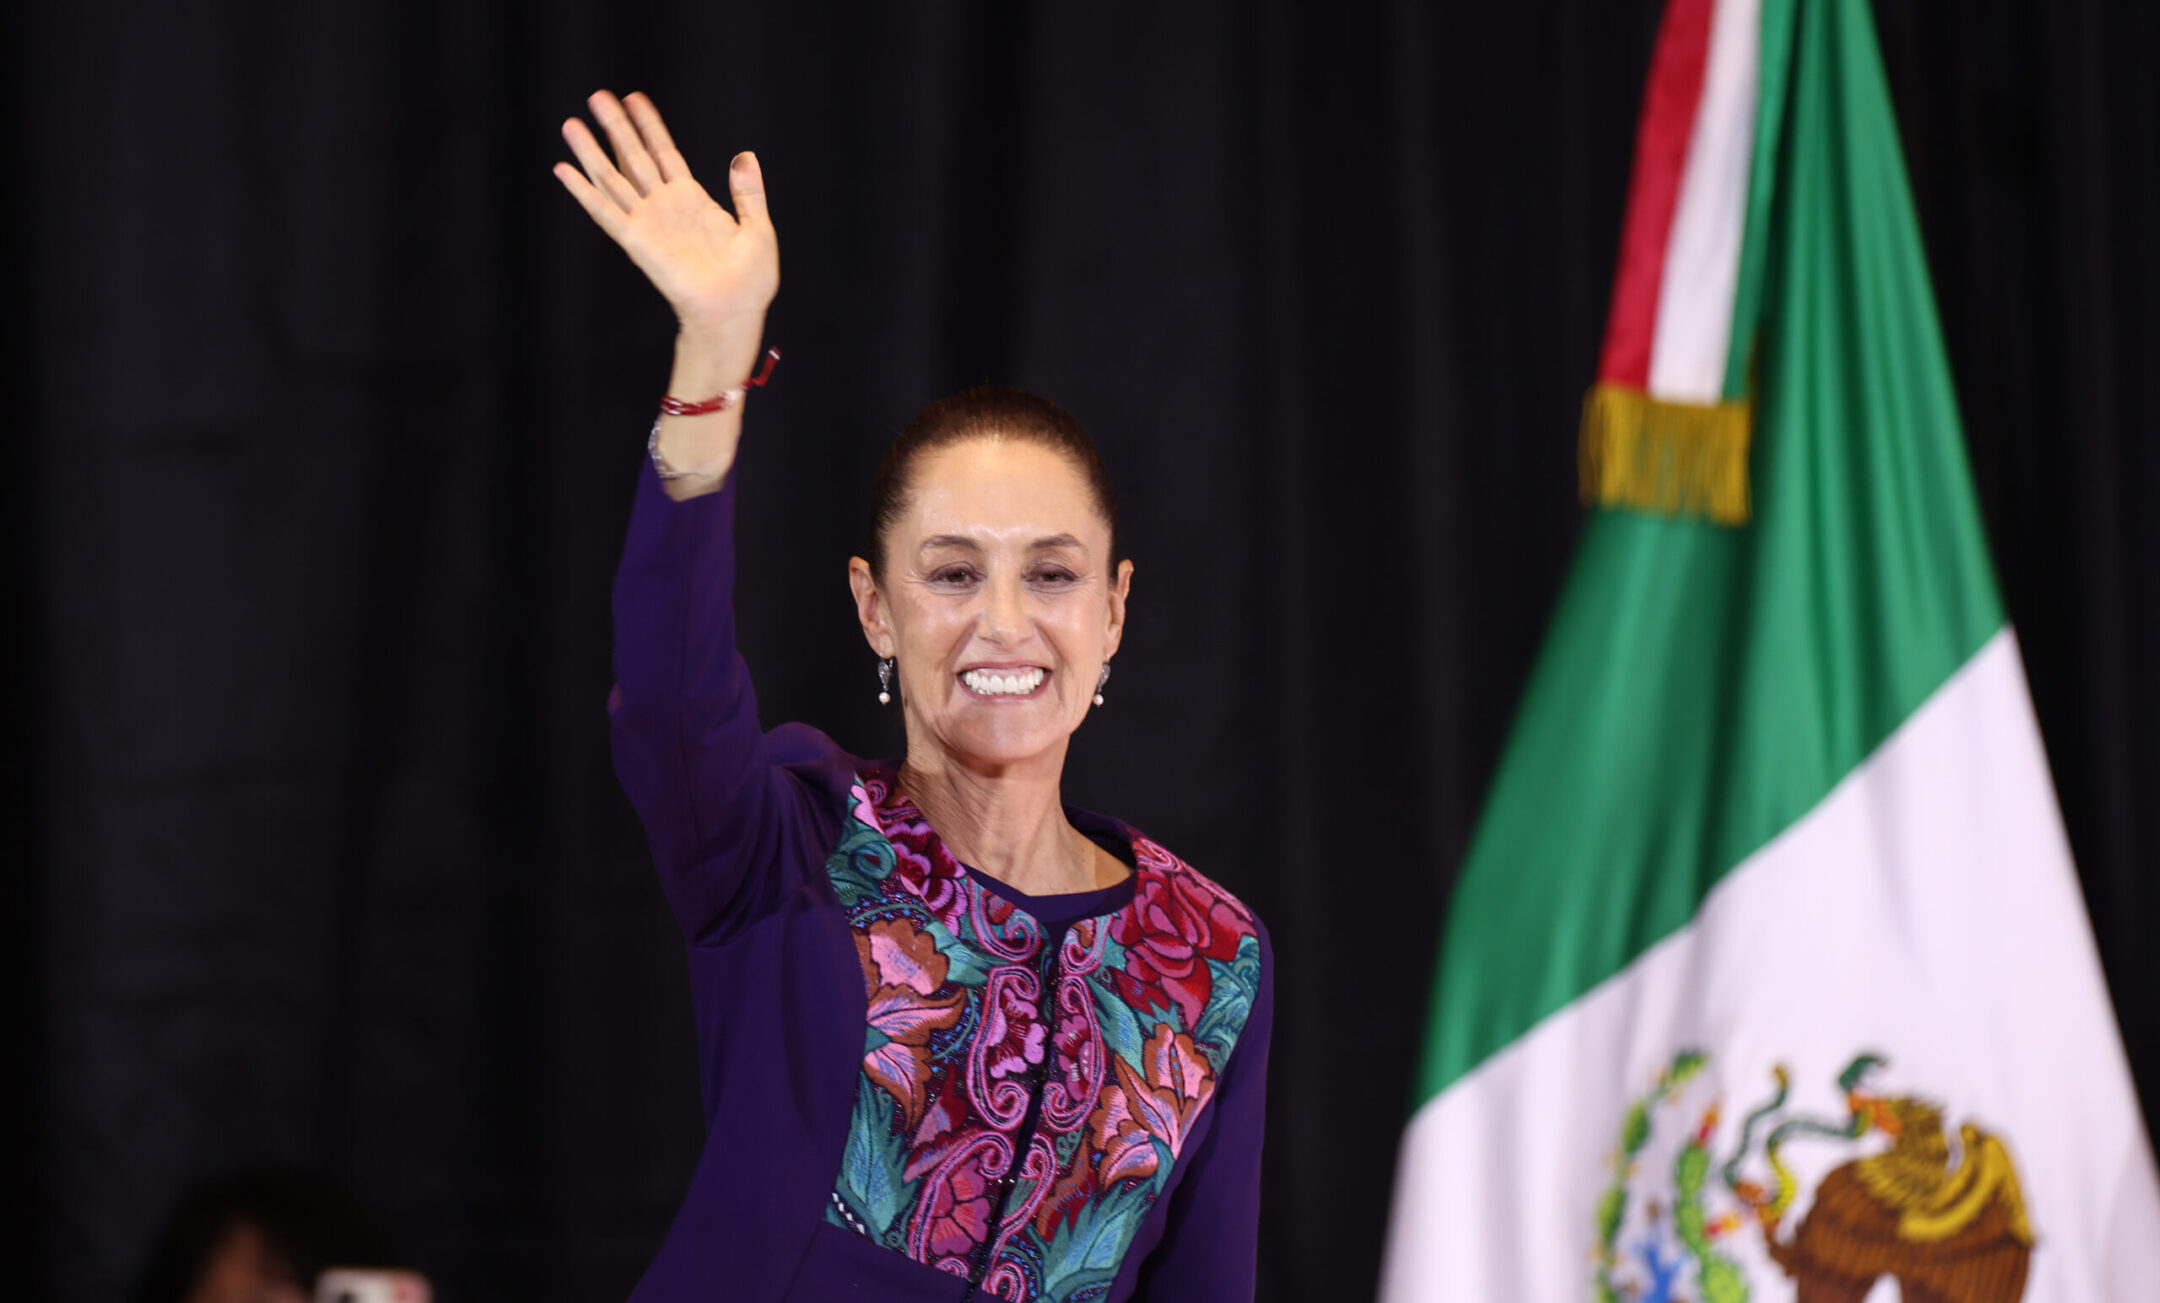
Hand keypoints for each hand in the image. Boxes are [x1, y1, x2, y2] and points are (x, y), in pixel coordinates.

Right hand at [553, 91, 778, 354]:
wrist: (734, 312)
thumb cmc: (749, 281)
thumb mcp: (758, 228)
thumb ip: (748, 193)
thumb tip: (744, 156)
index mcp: (692, 200)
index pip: (665, 153)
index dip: (650, 126)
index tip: (634, 98)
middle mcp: (664, 207)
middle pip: (633, 158)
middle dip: (616, 127)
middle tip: (597, 96)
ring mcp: (648, 223)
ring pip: (613, 178)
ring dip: (591, 152)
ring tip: (570, 123)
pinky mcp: (637, 242)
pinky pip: (605, 212)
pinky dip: (584, 192)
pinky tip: (564, 170)